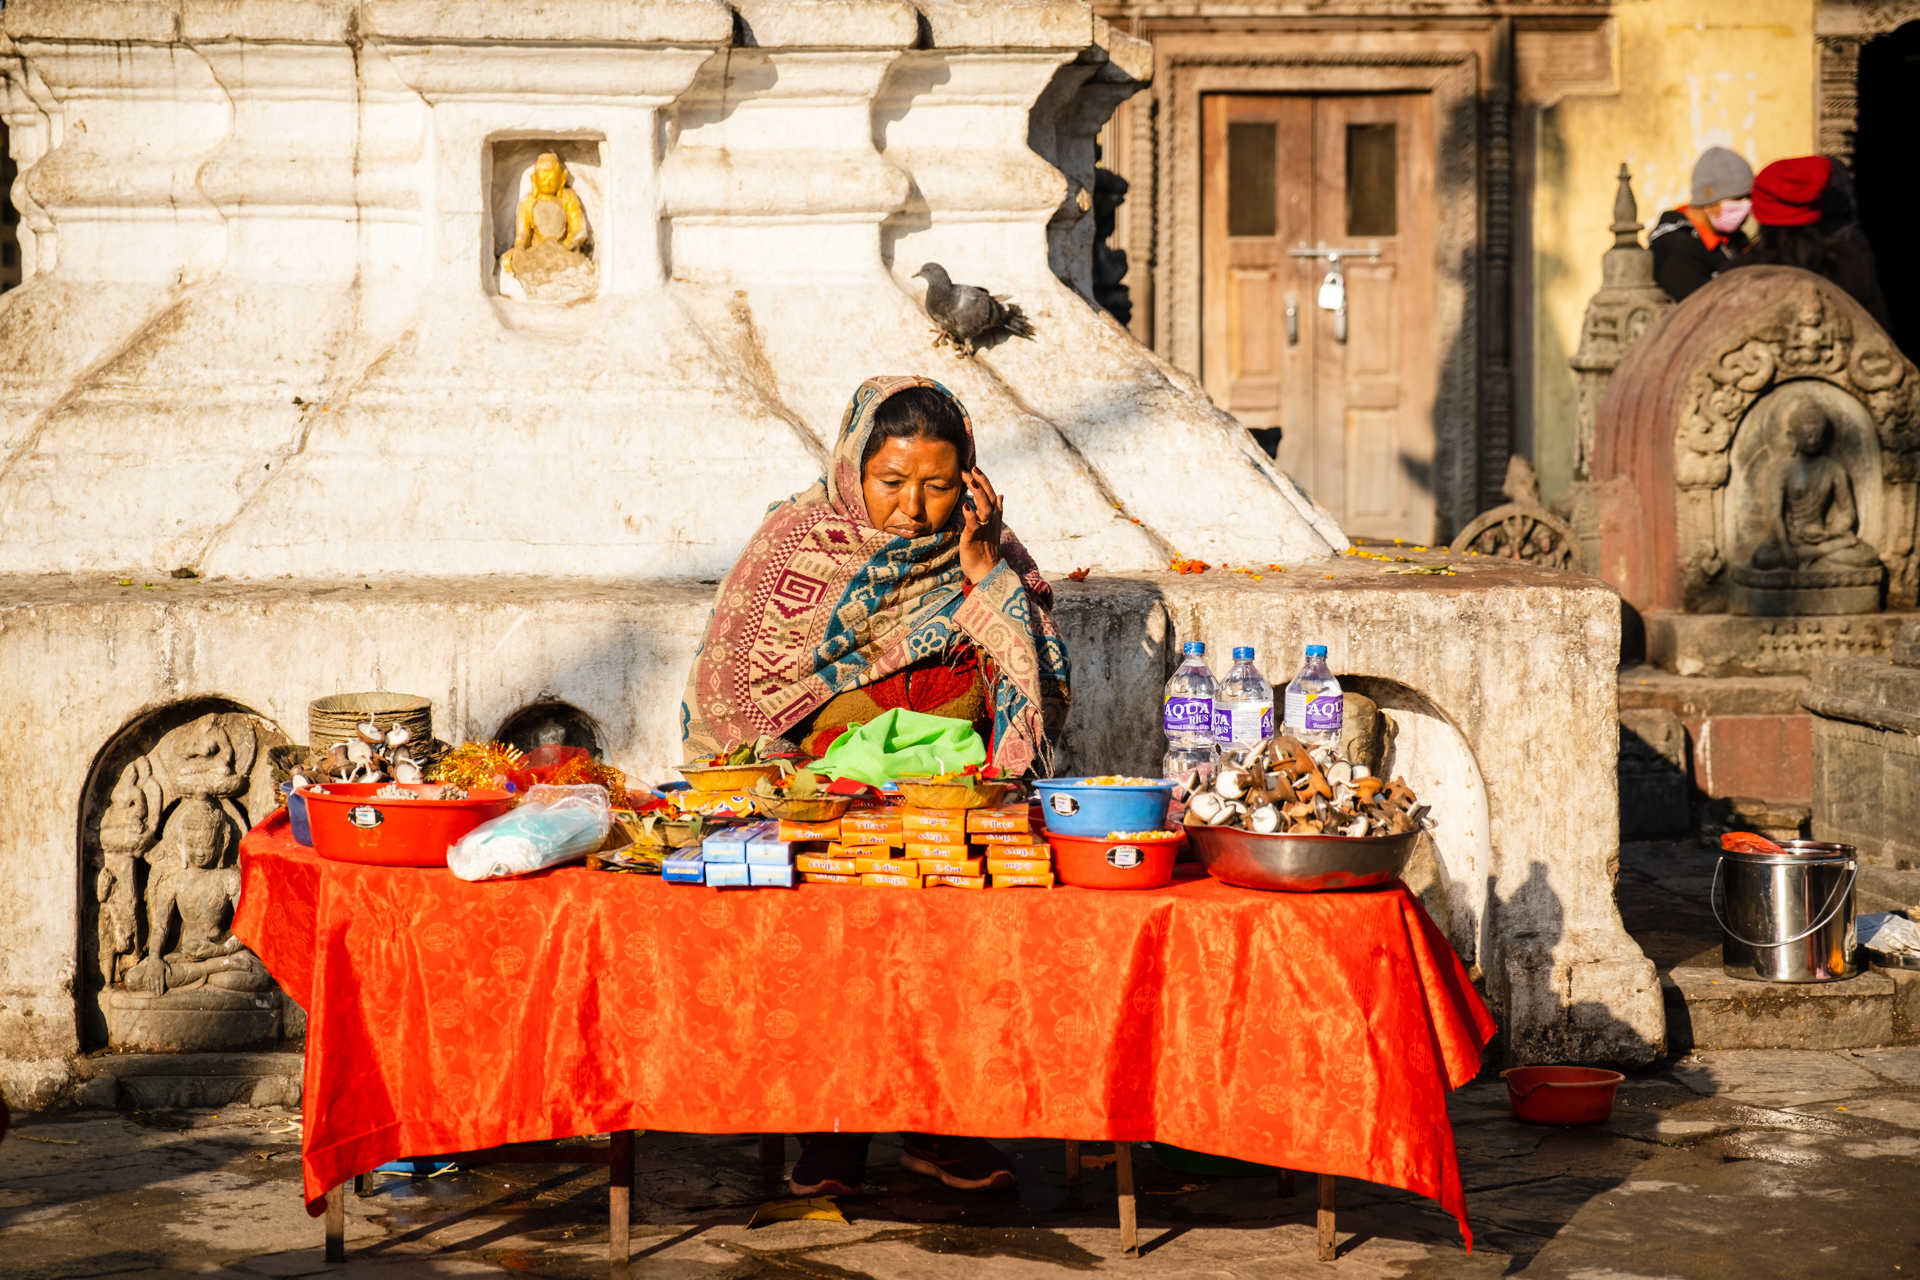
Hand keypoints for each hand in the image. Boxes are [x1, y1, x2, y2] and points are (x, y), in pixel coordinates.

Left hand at [958, 467, 1004, 584]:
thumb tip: (1001, 495)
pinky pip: (974, 524)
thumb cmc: (985, 548)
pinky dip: (970, 514)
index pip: (990, 493)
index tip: (974, 468)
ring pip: (984, 507)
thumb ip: (996, 510)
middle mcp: (991, 520)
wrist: (986, 570)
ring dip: (977, 493)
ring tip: (970, 480)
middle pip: (988, 496)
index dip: (983, 480)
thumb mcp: (991, 526)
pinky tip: (965, 505)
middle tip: (969, 469)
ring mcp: (984, 528)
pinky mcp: (975, 537)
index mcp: (994, 515)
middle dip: (980, 481)